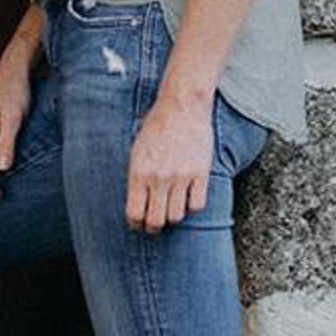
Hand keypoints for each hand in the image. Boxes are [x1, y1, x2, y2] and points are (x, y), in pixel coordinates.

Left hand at [125, 96, 214, 232]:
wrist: (181, 107)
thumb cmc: (156, 126)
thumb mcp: (137, 150)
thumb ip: (137, 177)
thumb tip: (137, 203)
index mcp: (139, 172)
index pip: (135, 213)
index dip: (136, 224)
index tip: (138, 224)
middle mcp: (159, 178)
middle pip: (156, 221)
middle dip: (153, 227)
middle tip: (154, 225)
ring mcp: (181, 177)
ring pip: (176, 216)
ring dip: (172, 216)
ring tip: (170, 210)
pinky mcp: (200, 174)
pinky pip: (197, 205)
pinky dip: (191, 206)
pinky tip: (187, 198)